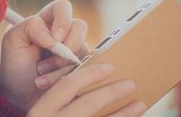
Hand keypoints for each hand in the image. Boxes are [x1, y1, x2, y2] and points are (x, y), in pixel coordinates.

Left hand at [0, 0, 88, 110]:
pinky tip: (52, 86)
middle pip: (79, 27)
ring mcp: (75, 52)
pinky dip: (68, 79)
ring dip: (62, 68)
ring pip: (83, 51)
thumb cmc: (15, 65)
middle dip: (68, 46)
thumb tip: (53, 37)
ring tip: (41, 78)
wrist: (19, 96)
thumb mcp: (12, 41)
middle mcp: (64, 34)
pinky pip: (87, 70)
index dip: (63, 19)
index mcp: (47, 21)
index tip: (55, 39)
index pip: (62, 7)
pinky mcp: (82, 69)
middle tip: (51, 62)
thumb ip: (29, 27)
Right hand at [28, 64, 146, 116]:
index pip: (68, 86)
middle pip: (88, 103)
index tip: (109, 68)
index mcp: (41, 111)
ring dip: (124, 114)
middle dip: (112, 92)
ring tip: (139, 105)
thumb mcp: (42, 113)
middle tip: (130, 84)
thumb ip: (56, 101)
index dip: (90, 74)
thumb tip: (85, 82)